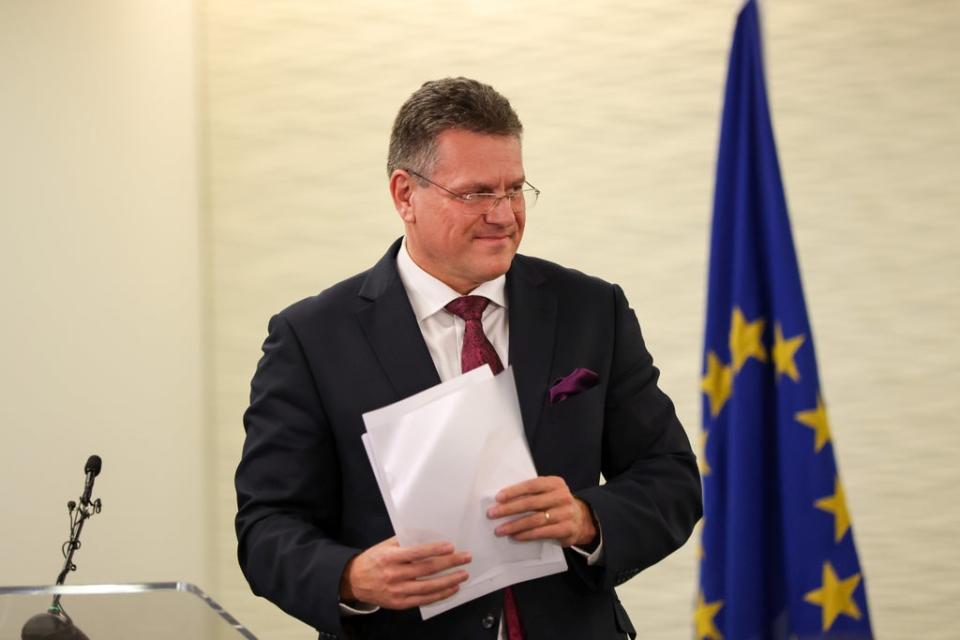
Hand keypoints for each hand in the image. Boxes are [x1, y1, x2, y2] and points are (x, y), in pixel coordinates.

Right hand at [339, 537, 470, 609]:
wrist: (354, 582)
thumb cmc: (372, 561)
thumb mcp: (384, 546)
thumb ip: (404, 542)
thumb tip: (427, 536)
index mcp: (390, 558)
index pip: (416, 553)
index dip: (434, 550)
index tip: (450, 547)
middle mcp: (394, 575)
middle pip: (427, 570)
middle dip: (449, 563)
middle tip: (465, 558)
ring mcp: (397, 591)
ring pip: (428, 587)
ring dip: (449, 581)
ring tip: (463, 574)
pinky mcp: (400, 603)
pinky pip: (424, 599)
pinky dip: (439, 595)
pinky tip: (451, 588)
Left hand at [487, 476, 597, 547]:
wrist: (581, 519)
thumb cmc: (555, 504)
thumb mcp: (548, 493)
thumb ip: (532, 493)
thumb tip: (503, 499)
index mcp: (555, 483)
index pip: (532, 485)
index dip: (514, 491)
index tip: (498, 498)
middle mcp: (562, 496)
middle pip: (531, 503)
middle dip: (509, 509)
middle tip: (492, 514)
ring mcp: (566, 513)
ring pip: (535, 520)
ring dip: (515, 525)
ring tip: (500, 529)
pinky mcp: (567, 529)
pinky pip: (542, 532)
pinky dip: (527, 535)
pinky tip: (515, 536)